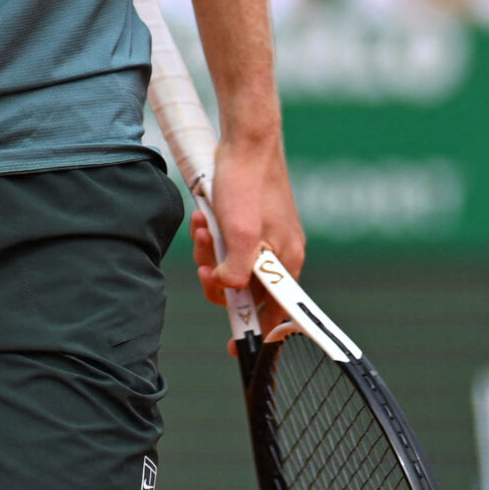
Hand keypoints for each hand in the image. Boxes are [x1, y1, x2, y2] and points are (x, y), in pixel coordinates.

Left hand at [192, 130, 303, 338]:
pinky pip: (225, 246)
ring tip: (203, 227)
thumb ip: (237, 270)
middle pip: (243, 291)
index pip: (276, 313)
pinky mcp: (249, 225)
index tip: (235, 347)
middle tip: (205, 257)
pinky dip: (211, 238)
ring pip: (229, 267)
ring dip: (209, 253)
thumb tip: (226, 289)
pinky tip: (204, 218)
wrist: (246, 141)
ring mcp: (264, 239)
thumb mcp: (241, 233)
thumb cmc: (247, 184)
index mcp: (285, 262)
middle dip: (217, 277)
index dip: (255, 332)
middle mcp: (279, 255)